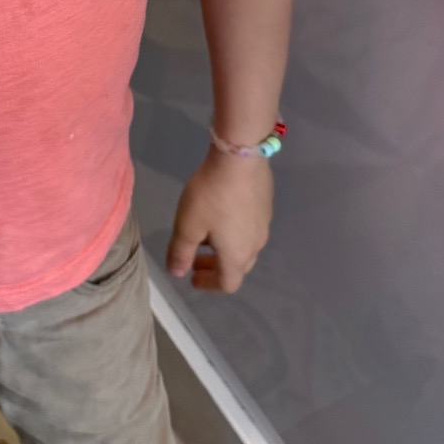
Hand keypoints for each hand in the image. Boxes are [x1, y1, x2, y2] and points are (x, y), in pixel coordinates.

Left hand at [166, 150, 272, 293]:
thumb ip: (181, 252)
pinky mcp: (266, 207)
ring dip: (224, 250)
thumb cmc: (210, 196)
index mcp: (236, 256)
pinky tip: (221, 215)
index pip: (227, 283)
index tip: (193, 279)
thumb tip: (177, 272)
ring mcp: (264, 226)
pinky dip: (233, 234)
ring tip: (205, 237)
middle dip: (215, 268)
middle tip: (196, 260)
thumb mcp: (188, 225)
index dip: (209, 285)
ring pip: (244, 248)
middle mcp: (255, 245)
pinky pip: (249, 230)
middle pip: (237, 267)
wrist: (240, 158)